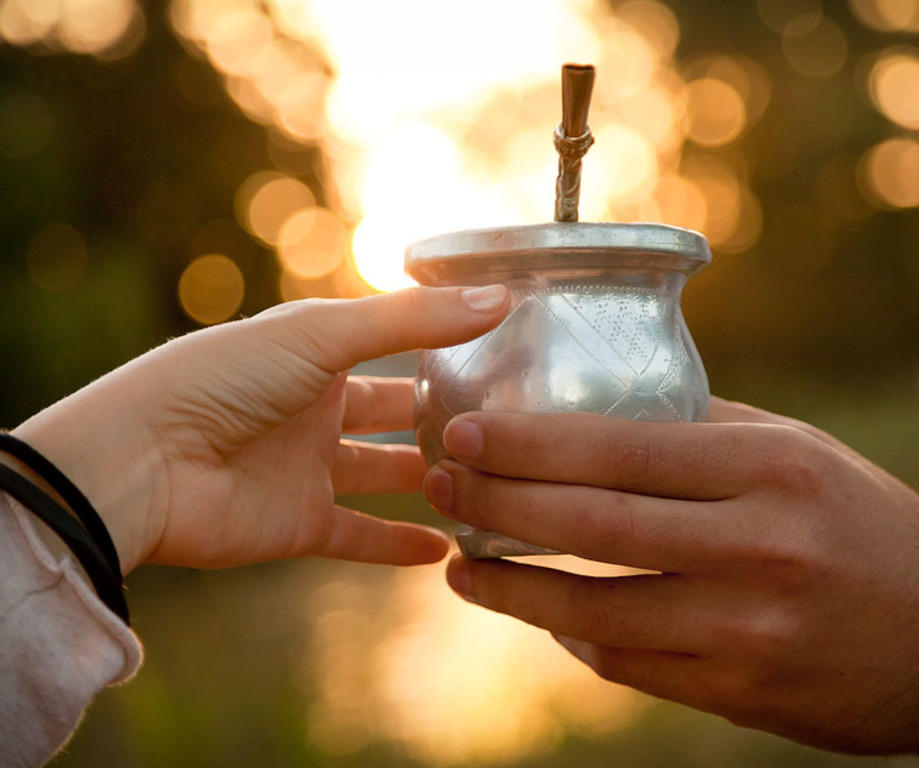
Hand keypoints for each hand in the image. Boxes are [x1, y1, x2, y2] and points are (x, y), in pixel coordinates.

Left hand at [13, 285, 508, 572]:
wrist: (144, 463)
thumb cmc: (223, 379)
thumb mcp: (323, 333)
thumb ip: (412, 321)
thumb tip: (499, 299)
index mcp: (317, 351)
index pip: (394, 348)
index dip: (442, 350)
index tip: (503, 355)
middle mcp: (316, 407)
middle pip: (393, 413)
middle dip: (441, 419)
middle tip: (502, 427)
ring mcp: (307, 467)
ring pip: (382, 475)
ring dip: (427, 482)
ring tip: (486, 485)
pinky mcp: (298, 523)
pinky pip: (359, 535)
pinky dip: (397, 545)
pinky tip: (442, 550)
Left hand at [423, 399, 918, 765]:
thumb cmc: (871, 528)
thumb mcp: (803, 454)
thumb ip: (705, 432)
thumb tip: (601, 412)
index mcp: (771, 468)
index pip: (619, 448)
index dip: (526, 442)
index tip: (464, 431)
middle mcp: (758, 546)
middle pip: (590, 523)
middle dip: (496, 502)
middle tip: (441, 483)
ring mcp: (747, 628)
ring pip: (592, 606)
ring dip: (512, 588)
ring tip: (461, 565)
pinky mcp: (740, 692)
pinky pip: (627, 661)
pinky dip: (572, 635)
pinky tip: (540, 612)